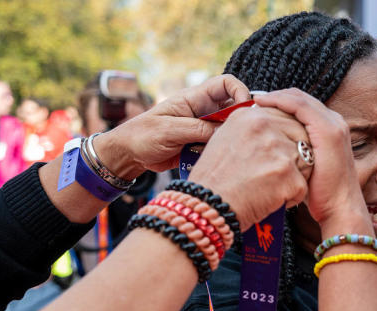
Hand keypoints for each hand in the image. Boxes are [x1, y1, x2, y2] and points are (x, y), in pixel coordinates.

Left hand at [96, 74, 251, 176]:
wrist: (129, 154)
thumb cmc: (143, 135)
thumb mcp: (170, 130)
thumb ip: (199, 129)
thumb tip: (227, 132)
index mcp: (194, 98)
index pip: (226, 84)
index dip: (240, 92)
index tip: (246, 110)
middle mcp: (203, 110)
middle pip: (233, 108)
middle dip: (241, 120)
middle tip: (242, 136)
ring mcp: (203, 127)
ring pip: (230, 129)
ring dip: (232, 139)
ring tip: (229, 151)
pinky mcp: (202, 143)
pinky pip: (220, 145)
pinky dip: (223, 152)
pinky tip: (219, 161)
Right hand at [187, 104, 313, 227]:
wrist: (208, 205)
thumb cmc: (214, 178)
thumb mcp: (224, 138)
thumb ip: (250, 128)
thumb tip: (272, 127)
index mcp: (250, 116)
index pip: (286, 118)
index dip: (287, 138)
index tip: (279, 152)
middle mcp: (266, 128)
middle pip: (301, 136)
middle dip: (296, 156)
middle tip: (279, 173)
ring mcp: (280, 152)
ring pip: (306, 162)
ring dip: (294, 177)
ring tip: (271, 187)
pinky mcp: (289, 177)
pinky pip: (303, 186)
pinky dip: (291, 198)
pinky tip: (271, 200)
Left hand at [252, 89, 367, 231]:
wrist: (340, 209)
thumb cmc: (321, 195)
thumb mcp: (306, 166)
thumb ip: (295, 152)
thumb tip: (272, 148)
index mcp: (331, 129)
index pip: (301, 106)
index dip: (279, 102)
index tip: (259, 107)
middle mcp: (335, 122)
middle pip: (299, 98)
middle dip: (275, 96)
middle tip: (253, 100)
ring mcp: (333, 125)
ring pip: (298, 98)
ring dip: (275, 96)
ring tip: (254, 101)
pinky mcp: (328, 131)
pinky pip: (300, 106)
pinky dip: (280, 102)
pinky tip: (263, 105)